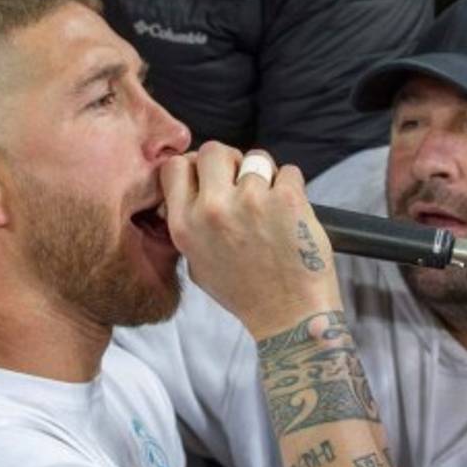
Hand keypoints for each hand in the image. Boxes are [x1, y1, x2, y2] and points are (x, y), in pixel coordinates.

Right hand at [160, 143, 342, 338]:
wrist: (289, 315)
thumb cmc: (245, 292)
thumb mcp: (197, 264)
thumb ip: (189, 223)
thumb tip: (190, 188)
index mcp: (185, 225)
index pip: (175, 166)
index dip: (194, 165)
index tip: (208, 176)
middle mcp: (212, 210)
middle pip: (214, 151)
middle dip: (230, 162)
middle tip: (242, 183)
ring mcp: (251, 201)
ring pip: (256, 158)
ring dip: (264, 176)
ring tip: (270, 206)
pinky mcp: (287, 199)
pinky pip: (288, 171)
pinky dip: (291, 187)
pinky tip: (290, 214)